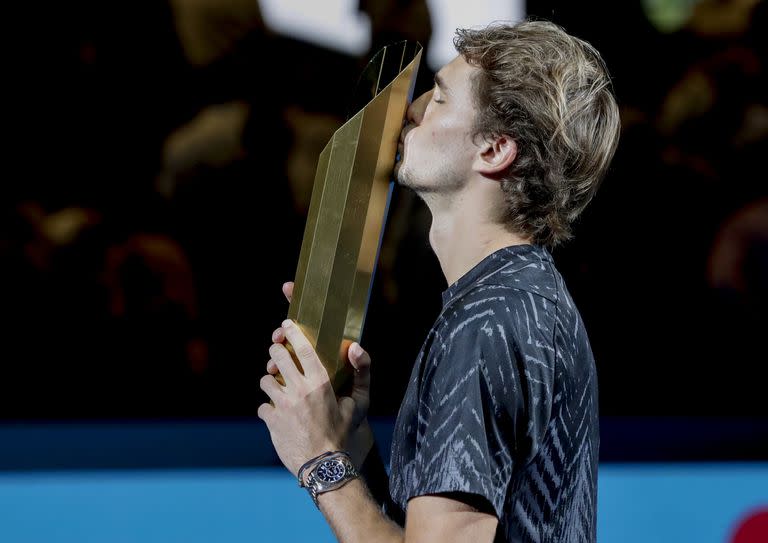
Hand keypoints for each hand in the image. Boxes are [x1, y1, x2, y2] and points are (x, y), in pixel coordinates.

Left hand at [260, 282, 373, 473]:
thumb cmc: (344, 432)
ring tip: (279, 388)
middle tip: (278, 355)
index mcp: (320, 382)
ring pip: (265, 380)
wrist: (325, 466)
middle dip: (275, 352)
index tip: (286, 326)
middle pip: (276, 356)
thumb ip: (362, 371)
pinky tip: (278, 414)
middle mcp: (299, 390)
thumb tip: (356, 346)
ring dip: (271, 382)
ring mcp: (283, 405)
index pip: (302, 348)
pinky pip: (262, 406)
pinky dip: (268, 409)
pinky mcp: (271, 421)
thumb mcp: (359, 402)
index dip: (292, 332)